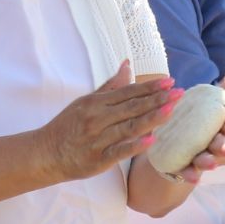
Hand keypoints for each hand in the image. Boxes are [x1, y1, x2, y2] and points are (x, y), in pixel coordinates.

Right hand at [37, 61, 176, 182]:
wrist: (45, 154)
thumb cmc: (68, 126)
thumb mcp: (86, 102)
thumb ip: (110, 86)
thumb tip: (127, 64)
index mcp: (95, 103)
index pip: (127, 92)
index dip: (150, 87)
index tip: (170, 82)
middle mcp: (97, 119)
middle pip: (131, 108)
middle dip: (157, 100)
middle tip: (179, 93)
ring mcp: (97, 139)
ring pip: (128, 127)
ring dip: (151, 118)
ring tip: (171, 110)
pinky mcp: (97, 159)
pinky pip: (118, 152)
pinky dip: (134, 146)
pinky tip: (151, 140)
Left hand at [174, 63, 224, 183]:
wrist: (173, 138)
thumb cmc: (199, 118)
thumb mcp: (213, 101)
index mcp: (218, 126)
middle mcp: (210, 142)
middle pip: (220, 145)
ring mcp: (197, 154)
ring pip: (204, 159)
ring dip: (209, 161)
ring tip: (210, 163)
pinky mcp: (182, 165)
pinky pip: (185, 170)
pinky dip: (189, 174)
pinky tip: (192, 177)